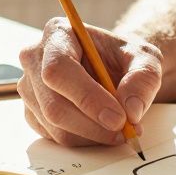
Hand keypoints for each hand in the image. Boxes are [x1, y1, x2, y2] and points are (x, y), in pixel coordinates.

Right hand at [17, 17, 162, 146]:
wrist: (113, 68)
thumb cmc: (124, 57)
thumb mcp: (146, 58)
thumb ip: (143, 78)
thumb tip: (131, 111)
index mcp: (57, 33)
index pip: (59, 69)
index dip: (87, 97)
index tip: (118, 118)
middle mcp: (35, 58)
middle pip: (54, 105)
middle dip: (93, 125)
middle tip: (126, 131)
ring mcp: (30, 87)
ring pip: (55, 126)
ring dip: (93, 136)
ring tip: (121, 130)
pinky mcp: (32, 112)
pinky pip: (54, 137)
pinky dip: (84, 141)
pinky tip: (103, 130)